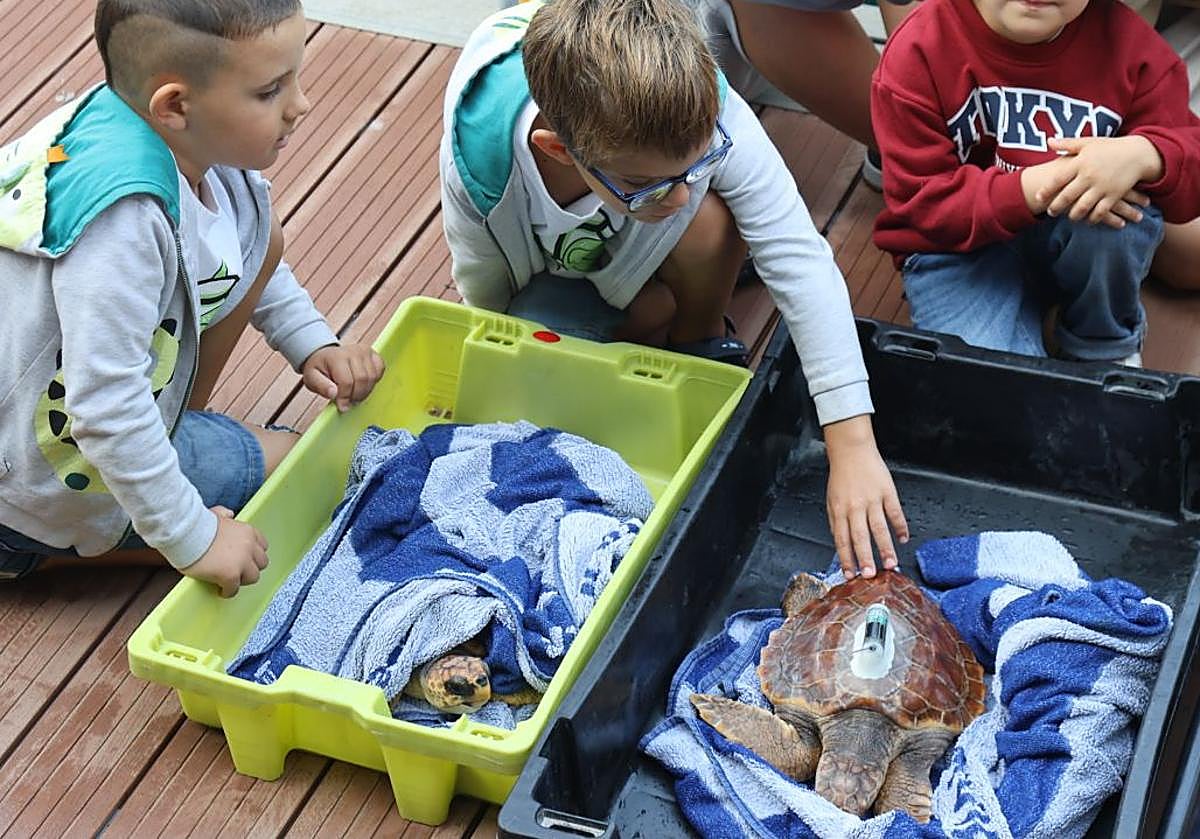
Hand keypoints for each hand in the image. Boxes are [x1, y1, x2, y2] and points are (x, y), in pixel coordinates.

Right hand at [183, 506, 268, 597]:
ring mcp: (242, 561)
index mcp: (247, 531)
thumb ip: (225, 514)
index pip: (262, 546)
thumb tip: (229, 514)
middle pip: (261, 563)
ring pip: (253, 577)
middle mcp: (249, 546)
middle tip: (237, 570)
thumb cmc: (196, 525)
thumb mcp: (215, 514)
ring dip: (242, 579)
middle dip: (250, 567)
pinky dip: (228, 591)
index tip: (245, 558)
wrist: (185, 533)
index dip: (253, 554)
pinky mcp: (231, 575)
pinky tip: (221, 590)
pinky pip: (234, 589)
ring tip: (230, 580)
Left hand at [301, 343, 385, 412]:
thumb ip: (321, 387)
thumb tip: (334, 394)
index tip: (342, 406)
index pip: (347, 381)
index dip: (345, 397)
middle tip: (349, 401)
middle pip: (362, 380)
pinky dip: (374, 381)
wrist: (326, 356)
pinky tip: (363, 384)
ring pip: (372, 377)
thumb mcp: (312, 378)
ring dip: (365, 391)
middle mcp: (353, 351)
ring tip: (354, 393)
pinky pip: (380, 371)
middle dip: (356, 395)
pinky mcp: (373, 354)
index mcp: (336, 357)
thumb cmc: (320, 368)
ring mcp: (365, 352)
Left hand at [824, 415, 908, 579]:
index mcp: (839, 510)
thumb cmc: (842, 476)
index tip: (851, 574)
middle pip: (860, 537)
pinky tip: (903, 539)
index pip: (842, 540)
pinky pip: (895, 513)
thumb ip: (836, 522)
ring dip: (886, 547)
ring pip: (879, 528)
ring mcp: (872, 499)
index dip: (846, 558)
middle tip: (871, 575)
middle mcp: (855, 507)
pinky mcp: (887, 492)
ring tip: (891, 563)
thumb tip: (841, 543)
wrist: (852, 451)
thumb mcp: (831, 500)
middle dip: (865, 558)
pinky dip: (900, 527)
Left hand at [1026, 136, 1160, 226]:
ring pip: (1082, 207)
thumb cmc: (1110, 147)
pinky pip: (1100, 212)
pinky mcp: (1114, 195)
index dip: (1046, 190)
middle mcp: (1089, 176)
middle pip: (1067, 196)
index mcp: (1081, 163)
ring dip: (1073, 215)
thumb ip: (1068, 144)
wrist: (1138, 153)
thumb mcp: (1089, 143)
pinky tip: (1087, 220)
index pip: (1058, 179)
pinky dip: (1092, 218)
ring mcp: (1102, 187)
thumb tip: (1048, 141)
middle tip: (1049, 212)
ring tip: (1068, 217)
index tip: (1038, 198)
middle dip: (1055, 207)